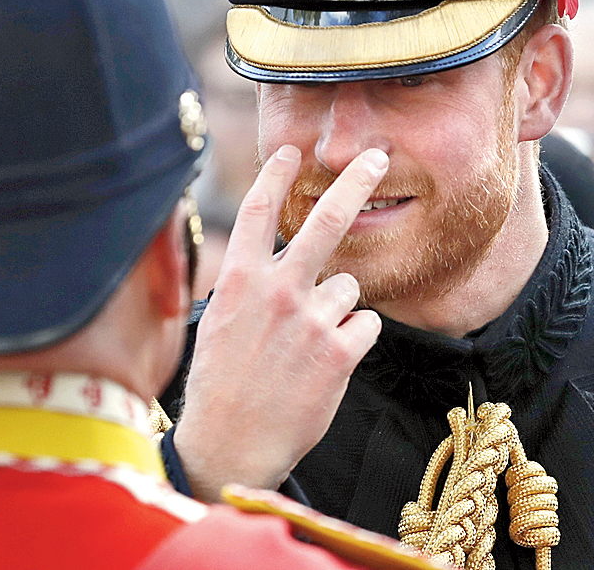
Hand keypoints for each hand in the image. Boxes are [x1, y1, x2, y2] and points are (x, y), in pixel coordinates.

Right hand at [174, 144, 387, 501]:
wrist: (232, 442)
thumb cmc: (221, 383)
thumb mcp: (217, 321)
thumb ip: (245, 284)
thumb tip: (264, 253)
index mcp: (239, 279)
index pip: (260, 210)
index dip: (276, 173)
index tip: (291, 150)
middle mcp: (277, 290)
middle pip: (325, 220)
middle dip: (355, 181)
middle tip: (376, 156)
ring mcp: (311, 319)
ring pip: (348, 286)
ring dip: (337, 307)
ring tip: (308, 344)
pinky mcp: (340, 351)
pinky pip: (365, 323)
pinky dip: (352, 339)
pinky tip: (326, 362)